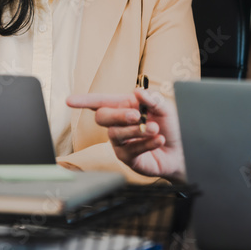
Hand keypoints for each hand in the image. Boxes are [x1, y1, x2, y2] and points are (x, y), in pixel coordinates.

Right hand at [66, 90, 185, 180]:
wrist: (181, 150)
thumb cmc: (171, 126)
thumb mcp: (165, 108)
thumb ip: (152, 100)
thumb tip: (137, 91)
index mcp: (124, 107)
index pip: (100, 102)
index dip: (84, 101)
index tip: (69, 100)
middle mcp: (118, 124)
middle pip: (102, 117)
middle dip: (118, 115)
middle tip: (137, 115)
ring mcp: (120, 142)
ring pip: (116, 134)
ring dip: (137, 130)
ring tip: (156, 129)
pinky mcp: (127, 158)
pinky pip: (130, 149)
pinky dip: (146, 143)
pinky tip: (159, 140)